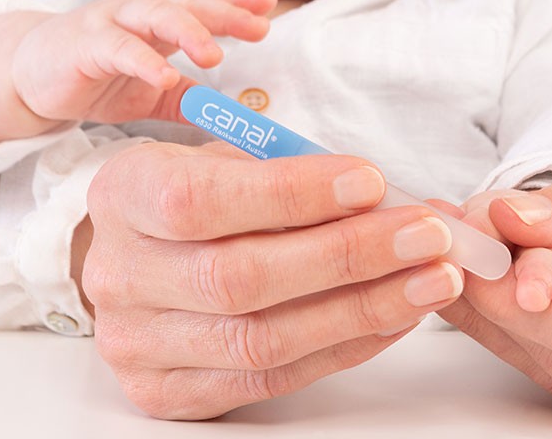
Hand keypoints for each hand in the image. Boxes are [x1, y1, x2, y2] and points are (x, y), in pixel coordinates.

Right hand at [12, 0, 274, 129]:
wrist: (28, 76)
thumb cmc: (96, 77)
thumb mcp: (150, 93)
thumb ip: (189, 100)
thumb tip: (234, 121)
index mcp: (159, 21)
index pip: (203, 2)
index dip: (236, 0)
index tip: (269, 3)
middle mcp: (139, 14)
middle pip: (188, 3)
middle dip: (225, 12)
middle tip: (259, 27)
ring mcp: (110, 24)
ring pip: (154, 14)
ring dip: (187, 30)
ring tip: (214, 53)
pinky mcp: (83, 46)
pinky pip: (116, 48)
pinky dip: (141, 60)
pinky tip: (163, 75)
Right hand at [79, 142, 465, 419]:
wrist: (144, 254)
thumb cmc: (199, 191)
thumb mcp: (226, 158)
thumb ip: (290, 171)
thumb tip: (387, 196)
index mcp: (125, 194)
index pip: (202, 199)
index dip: (291, 193)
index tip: (370, 181)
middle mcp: (120, 276)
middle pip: (238, 277)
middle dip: (347, 254)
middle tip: (427, 235)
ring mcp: (139, 345)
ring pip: (261, 339)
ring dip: (362, 307)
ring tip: (432, 278)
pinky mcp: (170, 393)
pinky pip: (271, 378)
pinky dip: (345, 345)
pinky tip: (395, 314)